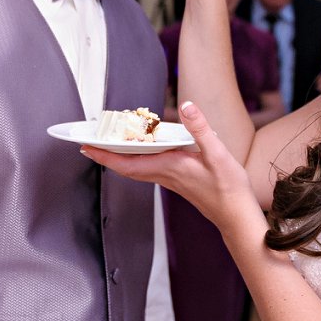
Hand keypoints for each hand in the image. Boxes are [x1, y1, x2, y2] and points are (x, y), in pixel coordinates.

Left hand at [82, 103, 263, 248]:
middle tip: (87, 141)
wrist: (235, 213)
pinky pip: (147, 168)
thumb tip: (186, 107)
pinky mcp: (176, 179)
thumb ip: (200, 129)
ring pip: (135, 168)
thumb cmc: (227, 188)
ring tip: (106, 143)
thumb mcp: (218, 153)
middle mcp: (164, 174)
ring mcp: (169, 178)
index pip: (127, 163)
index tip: (85, 146)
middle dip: (104, 154)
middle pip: (125, 166)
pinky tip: (139, 151)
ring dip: (118, 157)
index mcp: (169, 167)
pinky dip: (135, 159)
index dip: (104, 155)